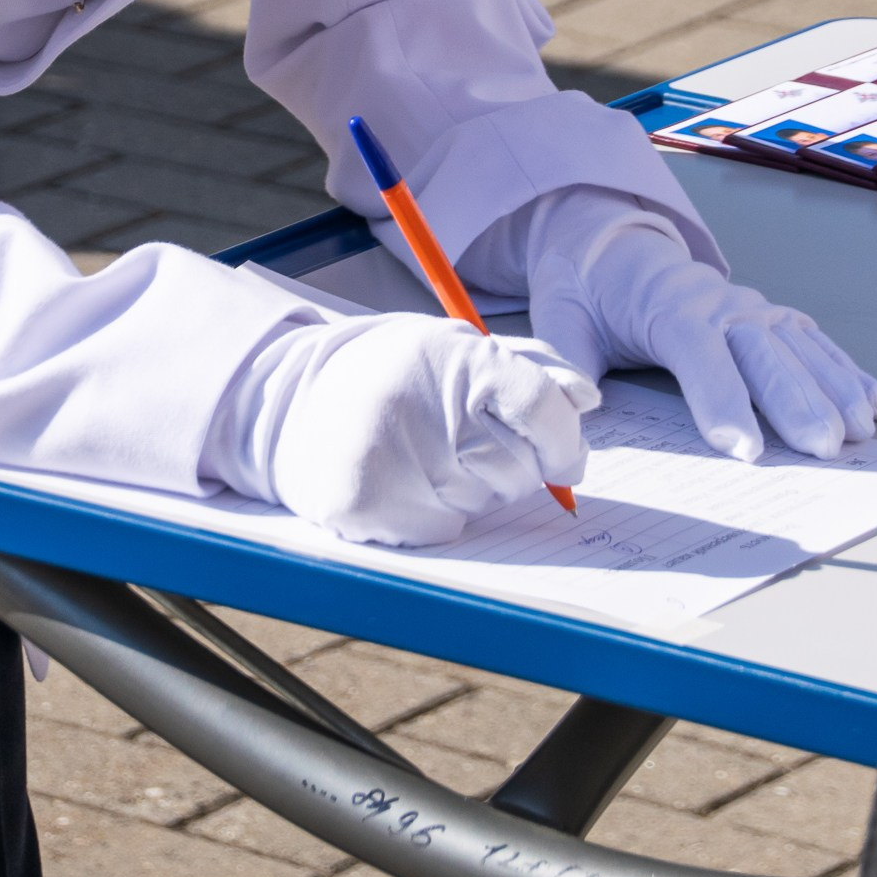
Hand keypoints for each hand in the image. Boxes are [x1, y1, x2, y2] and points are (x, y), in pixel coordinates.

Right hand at [204, 314, 595, 546]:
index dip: (565, 441)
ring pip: (487, 501)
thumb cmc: (390, 372)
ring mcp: (392, 456)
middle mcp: (423, 401)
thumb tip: (586, 399)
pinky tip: (406, 483)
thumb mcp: (454, 348)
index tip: (566, 457)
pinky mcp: (367, 504)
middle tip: (469, 442)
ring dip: (473, 488)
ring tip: (428, 455)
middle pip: (521, 465)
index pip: (541, 408)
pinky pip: (446, 528)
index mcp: (454, 354)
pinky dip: (438, 515)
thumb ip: (527, 370)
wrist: (290, 400)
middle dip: (514, 465)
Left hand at [522, 192, 876, 462]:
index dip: (722, 399)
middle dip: (795, 401)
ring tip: (859, 432)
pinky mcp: (769, 315)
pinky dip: (845, 371)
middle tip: (822, 447)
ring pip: (799, 347)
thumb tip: (570, 406)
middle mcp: (718, 304)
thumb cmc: (586, 291)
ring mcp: (750, 307)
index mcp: (667, 309)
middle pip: (763, 353)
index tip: (743, 447)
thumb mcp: (560, 321)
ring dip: (833, 388)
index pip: (699, 354)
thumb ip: (565, 364)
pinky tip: (872, 404)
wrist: (611, 245)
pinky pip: (814, 341)